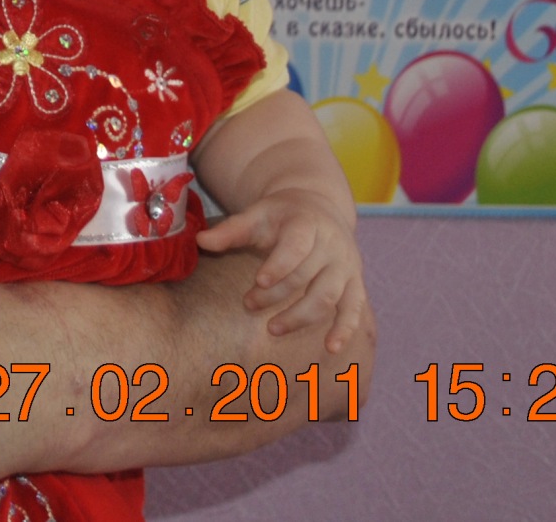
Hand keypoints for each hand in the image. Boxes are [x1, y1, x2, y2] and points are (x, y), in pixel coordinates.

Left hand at [196, 187, 367, 352]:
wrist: (319, 207)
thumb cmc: (282, 215)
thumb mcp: (257, 214)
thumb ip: (231, 230)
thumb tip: (200, 241)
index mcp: (307, 224)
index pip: (296, 247)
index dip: (279, 265)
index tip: (259, 281)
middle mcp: (332, 246)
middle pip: (307, 276)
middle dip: (277, 295)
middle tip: (248, 304)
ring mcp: (346, 266)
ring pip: (328, 296)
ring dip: (301, 316)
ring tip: (273, 329)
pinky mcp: (355, 283)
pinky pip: (354, 309)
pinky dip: (345, 329)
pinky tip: (331, 348)